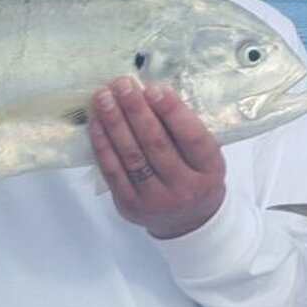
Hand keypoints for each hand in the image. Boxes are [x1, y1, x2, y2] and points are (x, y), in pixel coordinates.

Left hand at [90, 77, 225, 239]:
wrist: (188, 222)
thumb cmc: (197, 176)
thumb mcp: (205, 155)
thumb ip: (184, 129)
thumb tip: (149, 92)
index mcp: (209, 170)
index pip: (192, 138)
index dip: (172, 112)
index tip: (153, 88)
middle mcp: (184, 187)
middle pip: (156, 144)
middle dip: (136, 111)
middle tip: (122, 84)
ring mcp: (155, 199)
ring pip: (132, 156)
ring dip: (114, 123)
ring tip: (104, 97)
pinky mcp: (129, 205)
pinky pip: (112, 171)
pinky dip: (103, 145)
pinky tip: (97, 123)